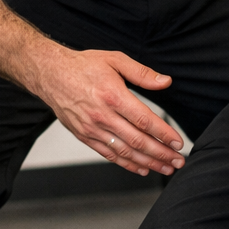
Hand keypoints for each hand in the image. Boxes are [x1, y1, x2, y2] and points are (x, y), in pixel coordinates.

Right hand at [36, 46, 185, 176]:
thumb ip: (142, 73)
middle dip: (161, 154)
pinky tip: (142, 168)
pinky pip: (109, 154)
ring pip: (125, 151)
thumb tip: (165, 82)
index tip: (178, 143)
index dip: (163, 134)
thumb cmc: (83, 66)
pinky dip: (127, 164)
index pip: (144, 120)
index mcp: (113, 95)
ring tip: (166, 168)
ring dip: (148, 163)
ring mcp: (92, 128)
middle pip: (137, 140)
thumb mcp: (115, 59)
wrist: (50, 74)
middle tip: (178, 161)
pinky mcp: (85, 136)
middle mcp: (102, 115)